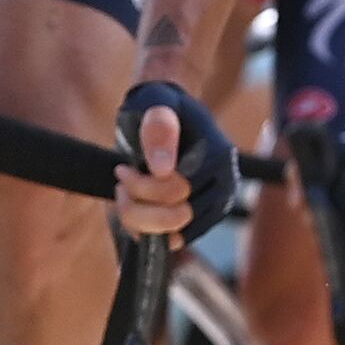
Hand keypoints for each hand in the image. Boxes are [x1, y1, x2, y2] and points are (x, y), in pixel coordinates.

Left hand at [114, 78, 238, 241]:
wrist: (169, 111)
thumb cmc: (159, 104)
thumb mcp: (155, 105)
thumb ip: (159, 130)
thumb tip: (163, 170)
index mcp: (217, 157)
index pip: (176, 192)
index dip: (142, 187)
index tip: (121, 171)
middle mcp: (224, 185)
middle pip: (178, 219)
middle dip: (139, 207)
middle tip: (121, 186)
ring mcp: (217, 205)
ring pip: (175, 236)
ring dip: (140, 220)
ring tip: (125, 195)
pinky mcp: (203, 219)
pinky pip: (175, 239)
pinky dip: (148, 230)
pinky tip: (135, 207)